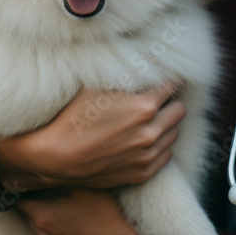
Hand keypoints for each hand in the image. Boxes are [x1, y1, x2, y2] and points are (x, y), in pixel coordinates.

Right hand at [0, 80, 185, 189]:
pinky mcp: (142, 173)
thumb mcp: (96, 85)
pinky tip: (143, 138)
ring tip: (147, 119)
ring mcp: (148, 155)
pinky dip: (159, 145)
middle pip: (179, 110)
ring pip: (174, 133)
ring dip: (165, 124)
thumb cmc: (73, 117)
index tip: (162, 79)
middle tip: (156, 99)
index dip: (167, 80)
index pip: (172, 86)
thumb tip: (140, 61)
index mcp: (143, 106)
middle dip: (170, 102)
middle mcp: (150, 132)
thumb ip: (123, 73)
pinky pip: (166, 155)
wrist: (56, 157)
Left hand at [15, 186, 169, 234]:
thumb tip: (53, 161)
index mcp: (42, 214)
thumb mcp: (85, 184)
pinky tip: (78, 220)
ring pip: (42, 225)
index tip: (25, 177)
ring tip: (68, 202)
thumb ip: (64, 173)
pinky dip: (60, 228)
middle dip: (37, 198)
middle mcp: (42, 233)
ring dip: (49, 213)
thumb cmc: (105, 212)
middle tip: (50, 184)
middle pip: (29, 211)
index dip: (19, 186)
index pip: (16, 198)